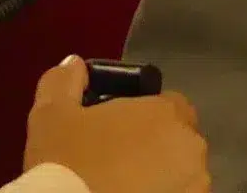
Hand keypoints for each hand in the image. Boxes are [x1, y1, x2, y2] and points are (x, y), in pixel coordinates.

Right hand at [24, 58, 209, 192]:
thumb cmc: (69, 164)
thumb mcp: (51, 117)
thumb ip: (64, 83)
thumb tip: (74, 65)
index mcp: (166, 113)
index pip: (169, 105)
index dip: (143, 118)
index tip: (117, 134)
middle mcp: (192, 147)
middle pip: (178, 141)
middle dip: (155, 148)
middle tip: (117, 164)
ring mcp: (196, 184)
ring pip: (182, 175)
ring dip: (163, 177)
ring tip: (123, 185)